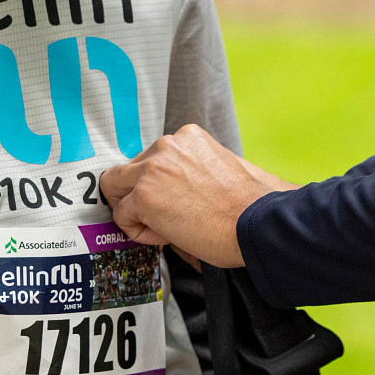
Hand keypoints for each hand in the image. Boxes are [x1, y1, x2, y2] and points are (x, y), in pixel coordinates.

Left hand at [99, 125, 294, 267]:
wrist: (257, 224)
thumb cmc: (250, 205)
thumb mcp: (221, 167)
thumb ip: (192, 169)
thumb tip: (175, 191)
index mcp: (188, 137)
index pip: (152, 158)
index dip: (159, 185)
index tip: (174, 203)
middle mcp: (167, 146)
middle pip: (127, 170)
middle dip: (137, 196)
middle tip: (161, 218)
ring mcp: (153, 169)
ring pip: (116, 189)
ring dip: (135, 212)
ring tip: (166, 229)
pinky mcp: (144, 195)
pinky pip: (122, 216)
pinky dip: (139, 231)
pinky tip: (167, 237)